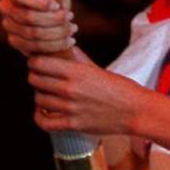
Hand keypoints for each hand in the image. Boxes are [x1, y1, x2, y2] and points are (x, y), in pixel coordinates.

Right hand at [0, 0, 76, 56]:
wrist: (48, 11)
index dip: (39, 2)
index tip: (57, 5)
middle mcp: (5, 7)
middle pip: (28, 17)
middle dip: (53, 19)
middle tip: (70, 17)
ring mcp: (8, 25)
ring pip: (32, 34)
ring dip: (56, 34)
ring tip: (72, 29)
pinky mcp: (14, 40)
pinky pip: (32, 47)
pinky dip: (52, 46)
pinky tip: (66, 41)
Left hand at [27, 51, 150, 137]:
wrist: (135, 111)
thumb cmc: (119, 88)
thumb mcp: (97, 69)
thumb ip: (77, 59)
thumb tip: (64, 45)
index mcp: (76, 72)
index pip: (39, 63)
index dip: (34, 62)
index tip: (37, 63)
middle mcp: (70, 89)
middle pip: (34, 80)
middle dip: (35, 77)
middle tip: (41, 77)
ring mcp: (70, 108)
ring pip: (38, 99)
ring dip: (39, 95)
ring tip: (46, 93)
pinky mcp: (73, 125)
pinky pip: (44, 122)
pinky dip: (39, 116)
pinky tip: (43, 111)